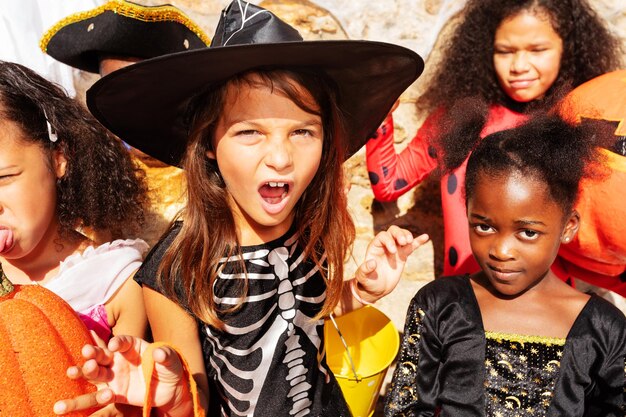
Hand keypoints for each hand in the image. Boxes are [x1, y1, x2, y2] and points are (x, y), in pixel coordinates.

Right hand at [54, 335, 190, 415]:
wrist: (170, 389)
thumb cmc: (170, 368)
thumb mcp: (172, 360)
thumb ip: (165, 355)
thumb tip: (158, 353)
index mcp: (132, 346)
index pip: (123, 341)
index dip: (118, 342)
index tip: (114, 345)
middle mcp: (119, 358)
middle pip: (103, 354)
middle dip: (94, 353)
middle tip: (87, 352)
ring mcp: (115, 375)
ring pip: (96, 372)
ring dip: (86, 371)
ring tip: (76, 371)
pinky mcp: (114, 393)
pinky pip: (101, 394)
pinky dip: (93, 396)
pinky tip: (86, 396)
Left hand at [354, 225, 428, 302]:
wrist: (377, 289)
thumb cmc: (368, 282)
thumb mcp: (363, 277)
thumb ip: (365, 269)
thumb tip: (372, 262)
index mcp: (374, 247)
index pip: (382, 236)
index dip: (389, 240)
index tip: (393, 251)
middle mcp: (384, 245)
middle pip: (393, 231)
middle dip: (399, 234)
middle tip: (404, 242)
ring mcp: (395, 249)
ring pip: (402, 236)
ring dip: (407, 235)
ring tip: (409, 242)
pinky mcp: (402, 256)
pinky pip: (411, 246)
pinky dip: (418, 241)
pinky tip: (426, 237)